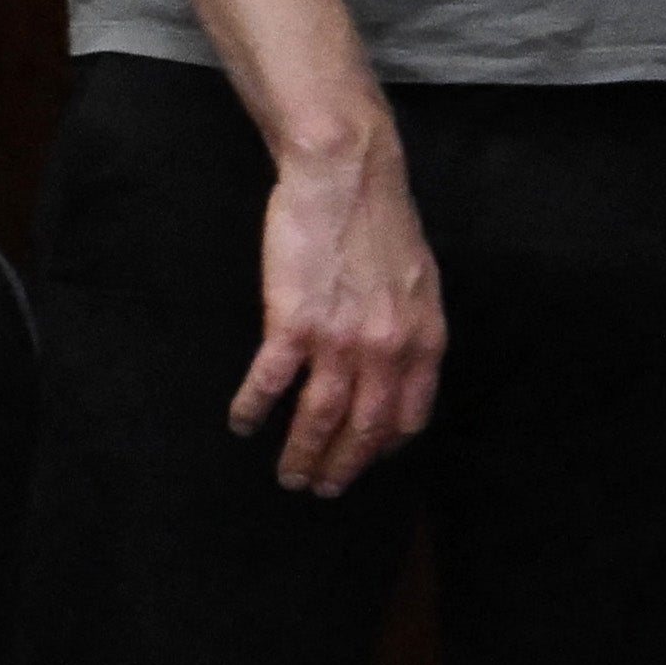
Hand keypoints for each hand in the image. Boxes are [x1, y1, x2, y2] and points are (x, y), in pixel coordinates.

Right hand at [238, 136, 443, 493]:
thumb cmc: (379, 221)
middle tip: (319, 488)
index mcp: (423, 342)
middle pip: (364, 428)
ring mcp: (339, 339)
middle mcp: (387, 350)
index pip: (408, 417)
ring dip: (301, 452)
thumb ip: (409, 330)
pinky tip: (242, 421)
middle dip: (341, 467)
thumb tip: (394, 364)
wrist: (348, 176)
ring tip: (287, 475)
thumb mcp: (417, 284)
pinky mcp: (292, 321)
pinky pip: (271, 381)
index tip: (363, 461)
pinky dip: (254, 408)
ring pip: (320, 417)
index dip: (383, 448)